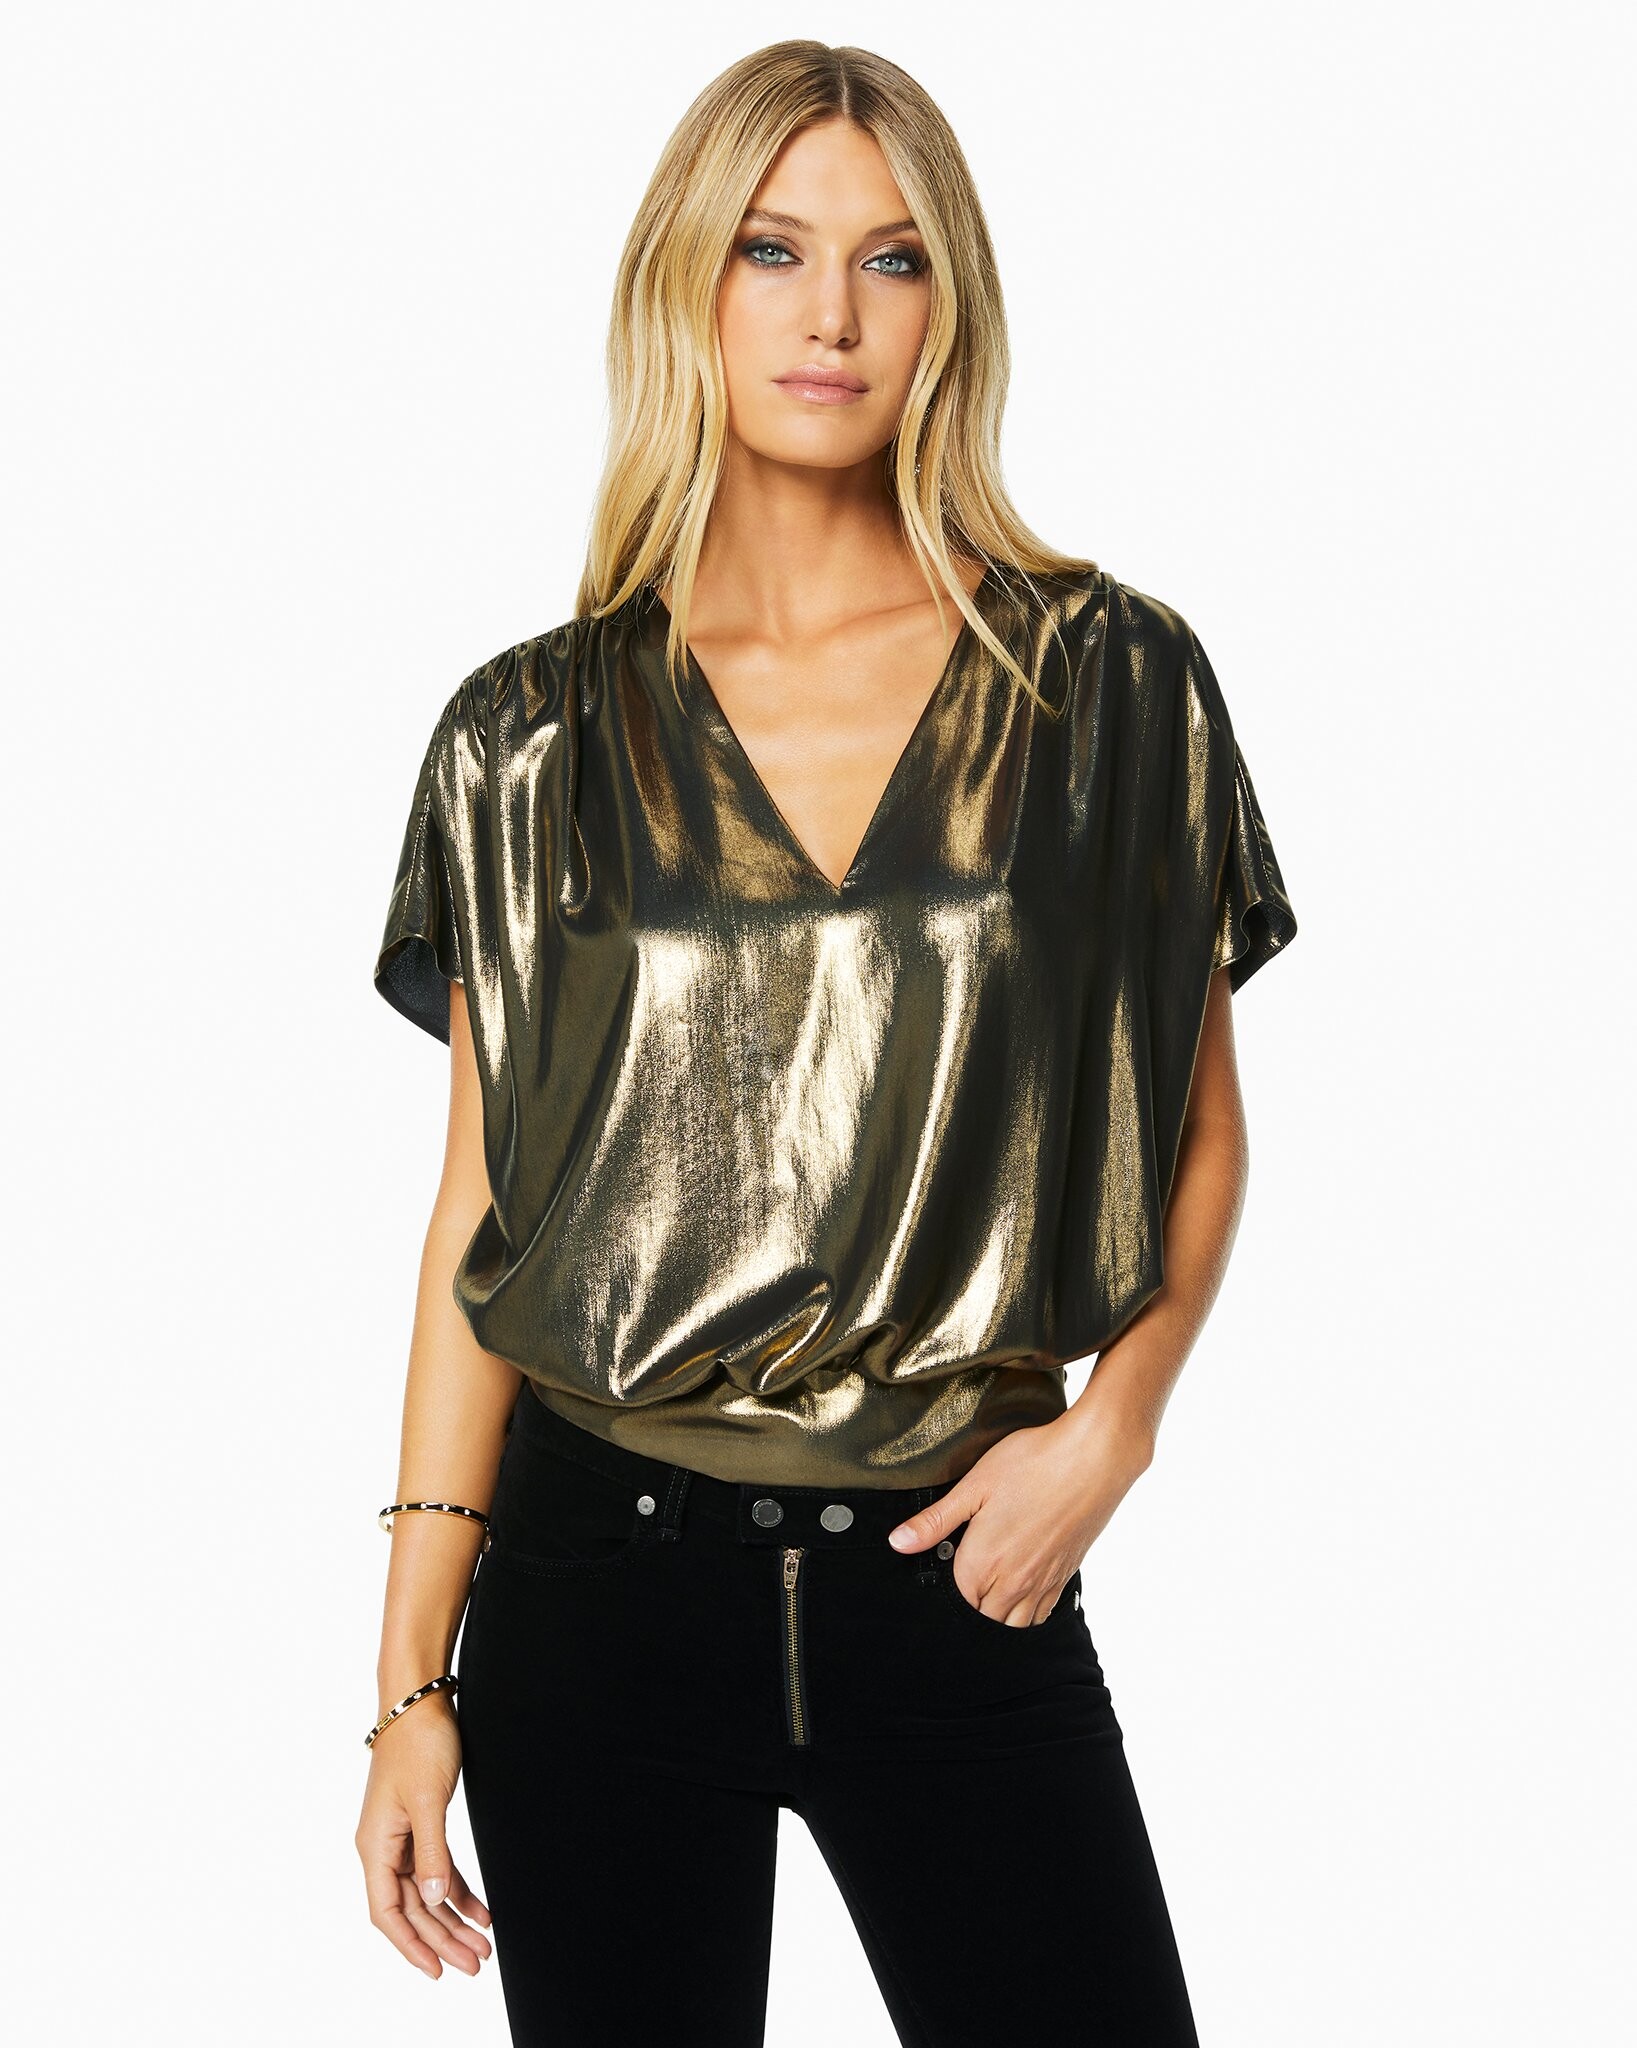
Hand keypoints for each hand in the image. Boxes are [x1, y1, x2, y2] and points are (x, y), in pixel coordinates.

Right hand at [356, 1696, 492, 1979]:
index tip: (437, 1969)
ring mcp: (402, 1838)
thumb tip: (434, 1900)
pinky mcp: (420, 1824)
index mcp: (376, 1846)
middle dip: (443, 1939)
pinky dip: (458, 1890)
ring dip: (453, 1919)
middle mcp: (384, 1848)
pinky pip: (438, 1869)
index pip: (388, 1912)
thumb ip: (431, 1852)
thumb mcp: (427, 1801)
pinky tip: (480, 1909)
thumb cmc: (417, 1744)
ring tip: (482, 1945)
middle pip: (412, 1909)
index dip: (410, 1945)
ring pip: (427, 1893)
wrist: (419, 1701)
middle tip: (476, 1963)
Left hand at [885, 1409, 1152, 1625]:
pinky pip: (1042, 1614)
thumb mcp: (974, 1486)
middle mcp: (1014, 1582)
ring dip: (998, 1614)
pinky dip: (1028, 1611)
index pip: (955, 1599)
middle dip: (971, 1604)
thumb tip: (898, 1543)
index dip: (948, 1584)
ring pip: (1013, 1624)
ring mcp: (1043, 1582)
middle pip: (983, 1618)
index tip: (949, 1561)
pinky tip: (1022, 1586)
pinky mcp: (1066, 1575)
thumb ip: (936, 1521)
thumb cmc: (1034, 1463)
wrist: (1095, 1457)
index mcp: (984, 1563)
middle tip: (969, 1573)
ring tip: (991, 1587)